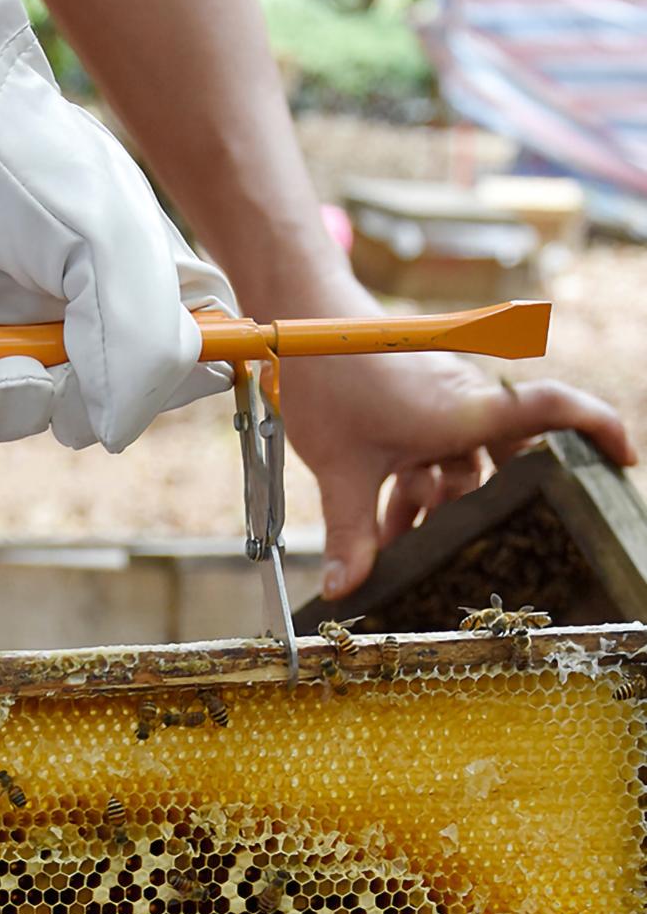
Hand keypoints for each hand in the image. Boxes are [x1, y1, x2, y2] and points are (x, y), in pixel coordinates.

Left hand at [0, 0, 235, 452]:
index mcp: (119, 287)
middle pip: (81, 410)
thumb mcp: (113, 246)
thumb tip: (116, 434)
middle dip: (69, 409)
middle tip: (52, 370)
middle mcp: (55, 314)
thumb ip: (144, 349)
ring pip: (8, 418)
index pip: (163, 366)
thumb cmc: (21, 165)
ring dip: (9, 409)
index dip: (158, 392)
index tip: (141, 390)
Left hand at [283, 349, 635, 599]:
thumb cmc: (329, 380)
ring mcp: (442, 401)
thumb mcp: (342, 470)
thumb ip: (349, 533)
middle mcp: (466, 404)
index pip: (555, 410)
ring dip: (435, 506)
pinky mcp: (417, 400)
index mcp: (467, 412)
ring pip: (458, 464)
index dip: (599, 430)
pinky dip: (416, 483)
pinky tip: (384, 520)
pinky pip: (432, 450)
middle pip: (500, 462)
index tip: (624, 461)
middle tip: (462, 554)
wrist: (298, 323)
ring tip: (398, 545)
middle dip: (478, 512)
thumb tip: (343, 590)